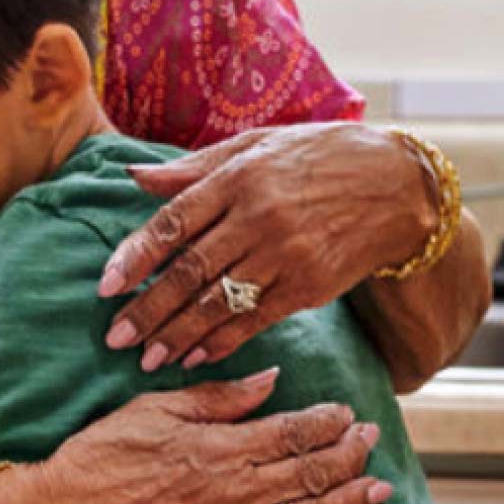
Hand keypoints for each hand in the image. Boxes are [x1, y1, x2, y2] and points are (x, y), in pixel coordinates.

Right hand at [0, 370, 389, 503]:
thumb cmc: (103, 455)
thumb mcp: (155, 409)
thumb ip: (217, 397)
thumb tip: (269, 379)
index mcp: (220, 448)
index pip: (292, 431)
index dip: (327, 421)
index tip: (346, 410)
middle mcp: (236, 492)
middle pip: (310, 472)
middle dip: (348, 454)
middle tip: (370, 437)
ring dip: (349, 498)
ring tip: (376, 484)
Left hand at [97, 124, 434, 370]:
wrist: (398, 185)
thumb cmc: (318, 156)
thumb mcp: (255, 145)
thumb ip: (193, 167)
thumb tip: (133, 176)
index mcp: (237, 177)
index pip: (173, 221)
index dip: (135, 256)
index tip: (105, 286)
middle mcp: (258, 217)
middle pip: (189, 271)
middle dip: (148, 310)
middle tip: (115, 338)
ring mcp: (285, 254)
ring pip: (219, 302)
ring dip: (178, 335)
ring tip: (148, 358)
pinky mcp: (310, 284)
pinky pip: (256, 319)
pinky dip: (223, 341)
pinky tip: (197, 356)